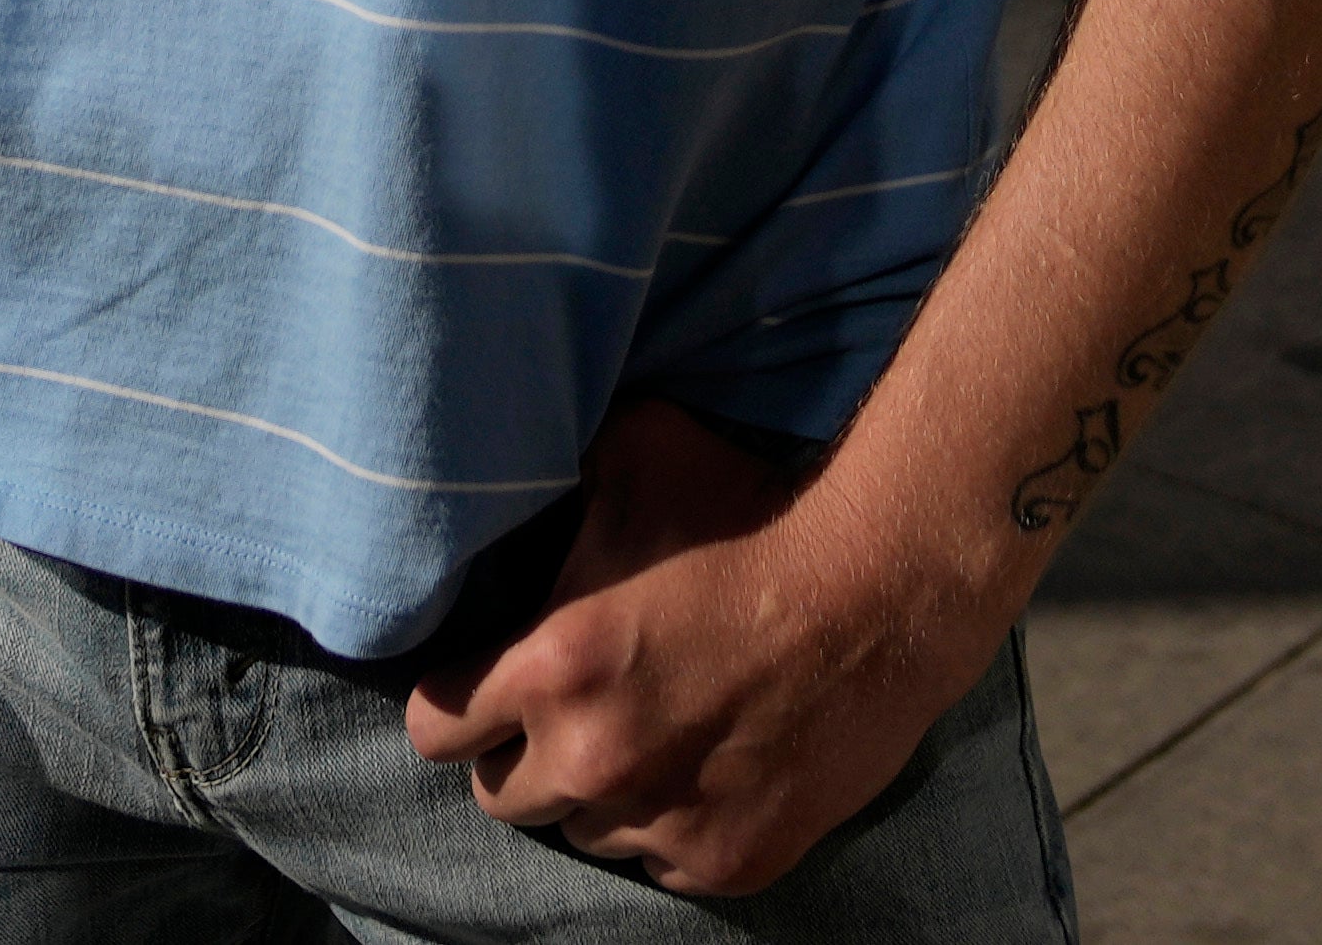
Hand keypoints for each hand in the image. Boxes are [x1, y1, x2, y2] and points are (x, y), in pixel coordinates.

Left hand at [395, 402, 988, 902]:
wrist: (886, 586)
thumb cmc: (754, 509)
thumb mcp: (636, 457)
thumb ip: (558, 480)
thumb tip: (506, 464)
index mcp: (554, 669)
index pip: (435, 728)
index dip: (455, 703)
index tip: (485, 686)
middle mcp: (596, 760)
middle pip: (501, 797)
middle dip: (525, 754)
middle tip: (573, 712)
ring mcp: (663, 821)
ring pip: (584, 833)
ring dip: (602, 793)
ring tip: (650, 734)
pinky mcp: (729, 860)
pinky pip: (662, 863)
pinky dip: (673, 827)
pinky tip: (706, 767)